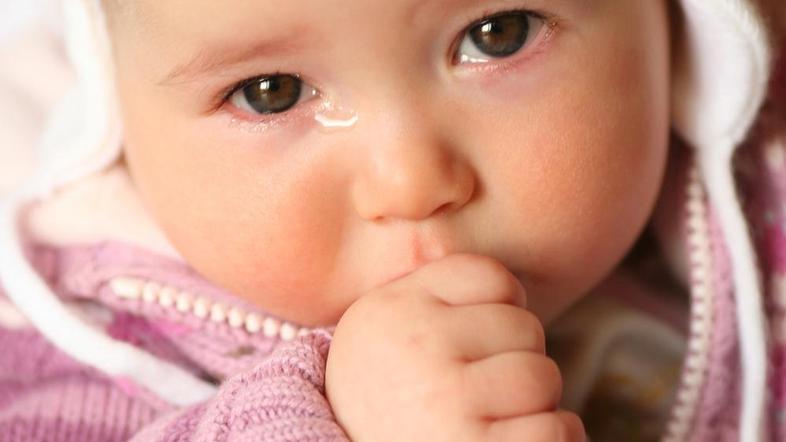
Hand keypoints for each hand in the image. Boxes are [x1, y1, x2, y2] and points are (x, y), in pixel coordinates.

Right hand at [326, 254, 584, 441]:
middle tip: (480, 391)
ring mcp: (446, 397)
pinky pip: (556, 428)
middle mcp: (416, 344)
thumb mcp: (384, 335)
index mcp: (394, 306)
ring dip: (534, 404)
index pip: (492, 277)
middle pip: (524, 327)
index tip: (475, 345)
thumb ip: (432, 297)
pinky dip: (553, 437)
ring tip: (490, 418)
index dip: (500, 312)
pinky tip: (511, 441)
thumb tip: (515, 289)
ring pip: (543, 377)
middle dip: (516, 361)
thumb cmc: (385, 402)